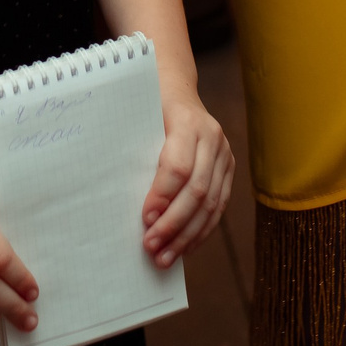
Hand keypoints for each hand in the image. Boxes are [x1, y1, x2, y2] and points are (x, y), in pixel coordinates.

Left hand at [142, 93, 233, 268]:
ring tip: (164, 258)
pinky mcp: (229, 170)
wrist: (175, 87)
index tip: (144, 218)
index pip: (178, 167)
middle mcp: (213, 139)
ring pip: (211, 205)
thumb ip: (135, 151)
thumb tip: (116, 198)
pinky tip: (184, 248)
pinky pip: (219, 207)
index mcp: (188, 122)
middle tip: (150, 246)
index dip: (162, 196)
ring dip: (187, 236)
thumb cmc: (148, 105)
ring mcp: (225, 155)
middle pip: (197, 191)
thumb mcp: (138, 118)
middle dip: (173, 224)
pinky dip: (201, 231)